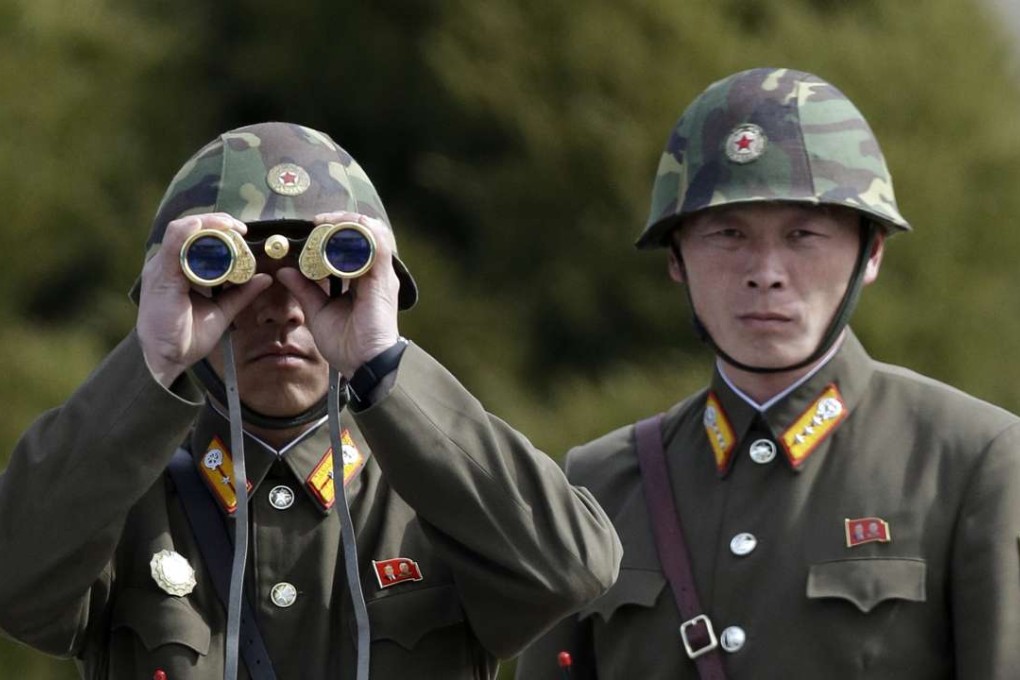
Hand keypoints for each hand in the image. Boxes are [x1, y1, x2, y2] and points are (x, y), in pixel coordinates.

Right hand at [136, 214, 271, 386]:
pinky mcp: (161, 278)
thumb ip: (241, 293)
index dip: (217, 227)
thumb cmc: (188, 335)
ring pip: (181, 232)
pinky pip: (172, 247)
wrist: (168, 358)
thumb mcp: (222, 309)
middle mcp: (167, 265)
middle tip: (240, 226)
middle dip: (215, 222)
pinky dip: (187, 233)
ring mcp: (162, 269)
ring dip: (207, 223)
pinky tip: (201, 226)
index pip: (195, 237)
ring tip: (229, 225)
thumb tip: (264, 278)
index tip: (242, 230)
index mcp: (179, 269)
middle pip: (189, 229)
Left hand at [275, 212, 400, 377]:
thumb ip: (305, 289)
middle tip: (316, 222)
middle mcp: (375, 272)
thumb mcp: (319, 312)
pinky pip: (376, 243)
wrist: (366, 364)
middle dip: (339, 221)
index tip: (310, 230)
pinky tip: (335, 232)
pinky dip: (356, 232)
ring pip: (371, 230)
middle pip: (363, 232)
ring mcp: (381, 273)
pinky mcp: (383, 278)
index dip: (333, 231)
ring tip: (324, 223)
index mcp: (362, 279)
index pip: (353, 243)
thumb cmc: (347, 345)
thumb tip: (285, 271)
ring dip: (346, 221)